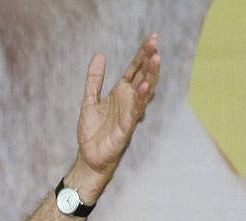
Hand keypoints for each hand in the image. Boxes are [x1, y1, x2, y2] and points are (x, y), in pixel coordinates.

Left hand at [75, 33, 160, 185]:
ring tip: (155, 58)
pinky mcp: (128, 126)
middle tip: (155, 43)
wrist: (89, 156)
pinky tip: (143, 86)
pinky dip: (140, 98)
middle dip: (149, 60)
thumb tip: (99, 55)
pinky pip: (136, 110)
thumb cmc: (92, 131)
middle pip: (143, 76)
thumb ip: (94, 79)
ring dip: (150, 75)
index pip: (135, 69)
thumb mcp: (89, 100)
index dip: (142, 55)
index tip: (151, 38)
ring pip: (144, 90)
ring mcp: (130, 112)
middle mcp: (129, 100)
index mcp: (121, 92)